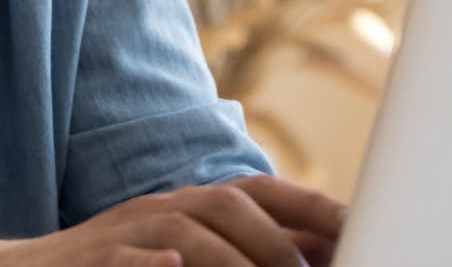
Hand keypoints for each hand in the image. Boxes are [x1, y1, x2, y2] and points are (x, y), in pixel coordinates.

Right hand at [0, 174, 346, 266]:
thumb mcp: (183, 255)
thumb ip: (240, 249)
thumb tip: (318, 253)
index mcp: (189, 206)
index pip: (260, 192)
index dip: (312, 206)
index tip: (362, 229)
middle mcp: (161, 209)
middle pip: (230, 204)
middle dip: (278, 242)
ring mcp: (123, 234)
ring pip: (187, 234)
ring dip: (233, 262)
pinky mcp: (89, 262)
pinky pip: (122, 258)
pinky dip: (152, 264)